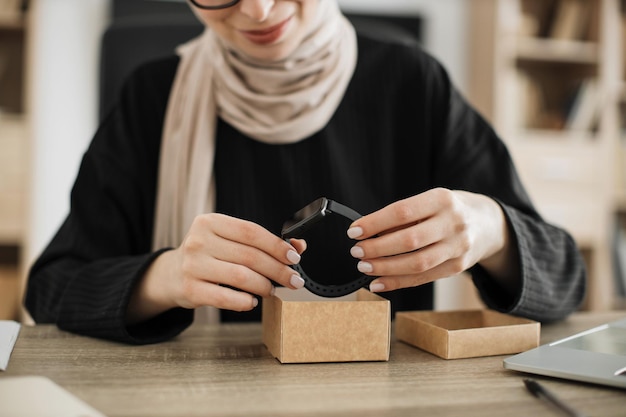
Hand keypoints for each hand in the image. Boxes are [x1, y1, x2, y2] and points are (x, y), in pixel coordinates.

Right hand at [127, 213, 305, 323]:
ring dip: (264, 286)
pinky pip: (225, 298)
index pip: (251, 232)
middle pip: (249, 256)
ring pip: (240, 276)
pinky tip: (252, 301)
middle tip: (293, 280)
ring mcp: (192, 266)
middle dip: (277, 270)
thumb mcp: (230, 240)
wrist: (172, 274)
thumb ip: (262, 242)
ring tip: (271, 290)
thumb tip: (299, 247)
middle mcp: (199, 241)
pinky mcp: (190, 290)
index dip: (276, 245)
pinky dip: (244, 301)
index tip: (294, 258)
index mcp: (210, 222)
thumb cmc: (210, 255)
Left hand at [347, 188, 518, 292]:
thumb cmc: (448, 210)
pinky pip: (423, 278)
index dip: (375, 223)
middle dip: (377, 248)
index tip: (354, 231)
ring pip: (416, 263)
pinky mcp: (458, 267)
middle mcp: (453, 223)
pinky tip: (379, 283)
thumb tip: (367, 233)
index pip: (402, 212)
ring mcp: (458, 247)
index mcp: (442, 199)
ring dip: (385, 268)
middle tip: (357, 252)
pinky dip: (397, 283)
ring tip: (364, 267)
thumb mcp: (430, 201)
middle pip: (409, 240)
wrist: (487, 223)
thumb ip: (403, 216)